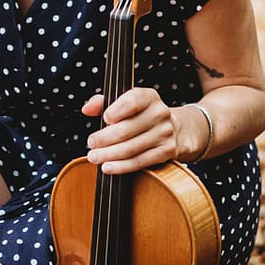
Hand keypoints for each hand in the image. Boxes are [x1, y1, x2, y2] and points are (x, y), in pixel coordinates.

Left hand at [82, 87, 203, 173]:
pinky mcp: (166, 152)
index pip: (132, 101)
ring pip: (130, 148)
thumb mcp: (125, 103)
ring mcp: (164, 133)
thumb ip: (102, 102)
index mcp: (149, 97)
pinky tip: (108, 167)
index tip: (104, 118)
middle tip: (91, 143)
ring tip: (94, 156)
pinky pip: (139, 161)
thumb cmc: (142, 115)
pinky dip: (121, 166)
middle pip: (126, 129)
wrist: (176, 129)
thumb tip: (87, 109)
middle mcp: (159, 113)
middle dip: (104, 139)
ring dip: (108, 154)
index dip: (116, 111)